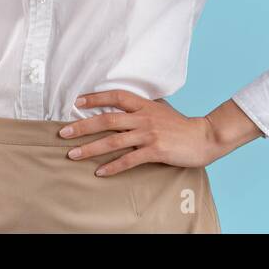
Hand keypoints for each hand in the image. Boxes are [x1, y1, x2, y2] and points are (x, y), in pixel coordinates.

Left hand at [57, 89, 223, 176]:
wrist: (204, 137)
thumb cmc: (181, 125)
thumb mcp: (161, 110)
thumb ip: (143, 108)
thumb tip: (124, 107)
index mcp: (144, 105)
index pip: (115, 96)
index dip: (95, 98)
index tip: (77, 101)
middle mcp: (143, 118)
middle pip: (107, 120)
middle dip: (82, 126)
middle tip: (63, 133)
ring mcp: (148, 134)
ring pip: (113, 141)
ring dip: (90, 148)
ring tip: (73, 154)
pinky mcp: (155, 151)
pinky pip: (129, 160)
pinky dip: (113, 166)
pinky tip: (100, 171)